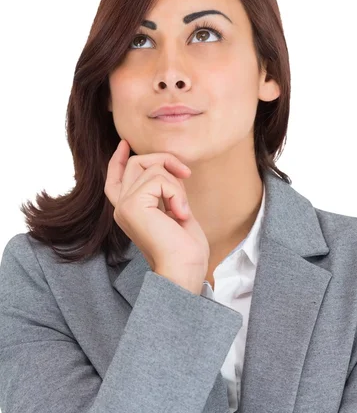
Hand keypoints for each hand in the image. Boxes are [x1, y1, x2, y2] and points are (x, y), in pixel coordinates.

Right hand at [104, 140, 209, 293]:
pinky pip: (159, 179)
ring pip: (153, 168)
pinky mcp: (132, 205)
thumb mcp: (174, 210)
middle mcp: (121, 208)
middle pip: (137, 164)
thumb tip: (166, 166)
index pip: (115, 179)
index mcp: (129, 211)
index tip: (125, 143)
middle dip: (165, 161)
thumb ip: (164, 190)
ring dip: (177, 185)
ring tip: (182, 211)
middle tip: (186, 175)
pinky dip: (177, 192)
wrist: (184, 269)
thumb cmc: (184, 248)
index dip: (118, 159)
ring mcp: (124, 206)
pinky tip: (180, 214)